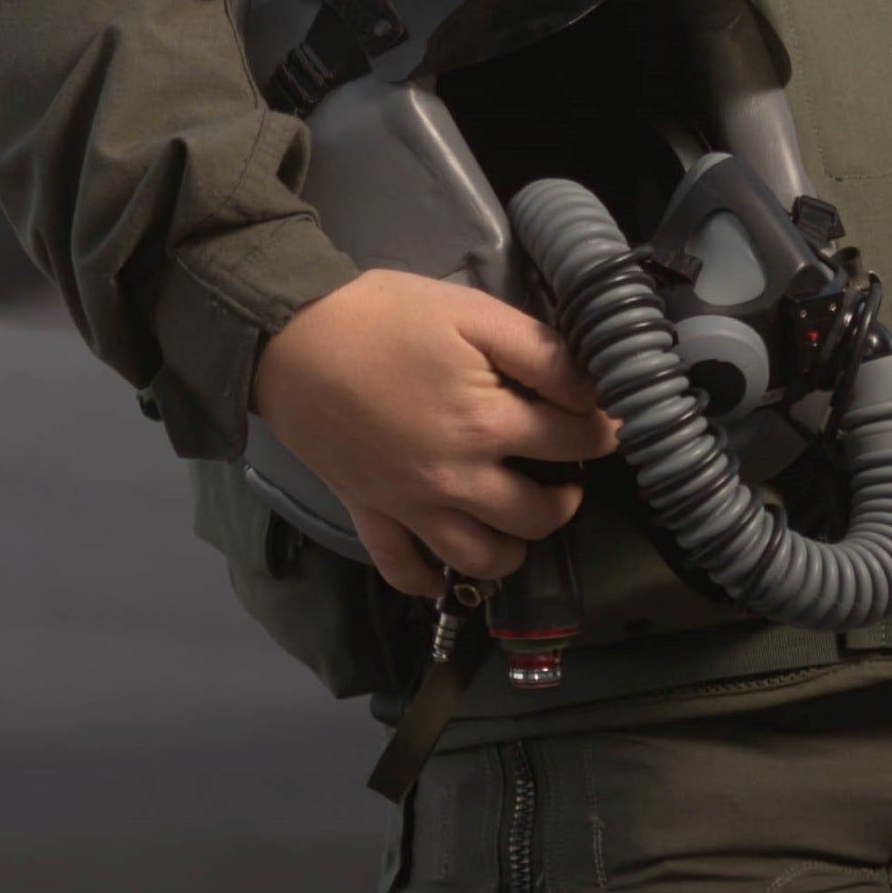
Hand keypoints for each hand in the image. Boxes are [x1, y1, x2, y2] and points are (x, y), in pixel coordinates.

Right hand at [249, 269, 617, 597]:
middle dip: (567, 496)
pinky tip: (445, 566)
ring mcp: (412, 508)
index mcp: (487, 424)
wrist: (287, 338)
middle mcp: (457, 481)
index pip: (574, 441)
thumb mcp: (471, 312)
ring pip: (483, 559)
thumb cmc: (382, 316)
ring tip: (519, 516)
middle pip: (540, 515)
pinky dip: (430, 579)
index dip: (600, 429)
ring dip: (514, 547)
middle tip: (565, 471)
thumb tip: (595, 392)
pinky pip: (405, 571)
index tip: (604, 419)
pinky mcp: (370, 515)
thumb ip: (540, 353)